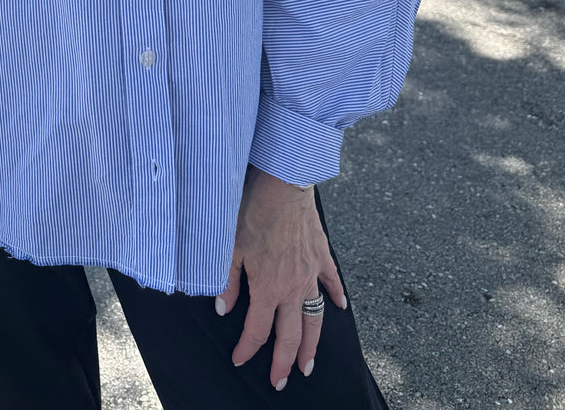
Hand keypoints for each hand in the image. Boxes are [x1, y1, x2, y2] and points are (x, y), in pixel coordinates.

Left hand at [216, 168, 345, 390]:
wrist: (282, 184)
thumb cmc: (253, 211)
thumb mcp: (230, 247)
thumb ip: (228, 281)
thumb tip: (223, 308)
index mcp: (268, 287)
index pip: (257, 330)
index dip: (247, 349)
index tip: (240, 359)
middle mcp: (293, 287)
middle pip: (291, 335)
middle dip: (285, 362)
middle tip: (281, 380)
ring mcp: (311, 273)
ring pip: (315, 318)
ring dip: (312, 343)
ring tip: (309, 364)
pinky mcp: (322, 256)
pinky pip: (332, 282)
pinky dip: (337, 296)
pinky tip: (340, 307)